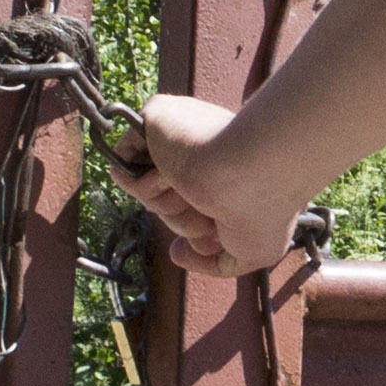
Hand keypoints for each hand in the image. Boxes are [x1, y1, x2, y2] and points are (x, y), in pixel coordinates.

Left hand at [113, 94, 315, 282]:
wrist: (249, 176)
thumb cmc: (261, 212)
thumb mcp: (253, 253)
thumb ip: (215, 263)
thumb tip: (175, 252)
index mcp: (229, 171)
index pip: (196, 209)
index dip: (201, 231)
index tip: (223, 229)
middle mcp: (204, 153)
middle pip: (170, 206)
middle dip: (185, 221)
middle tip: (211, 211)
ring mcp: (178, 138)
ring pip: (147, 193)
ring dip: (169, 206)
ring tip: (196, 191)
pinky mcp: (152, 123)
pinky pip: (124, 169)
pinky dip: (144, 187)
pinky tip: (172, 176)